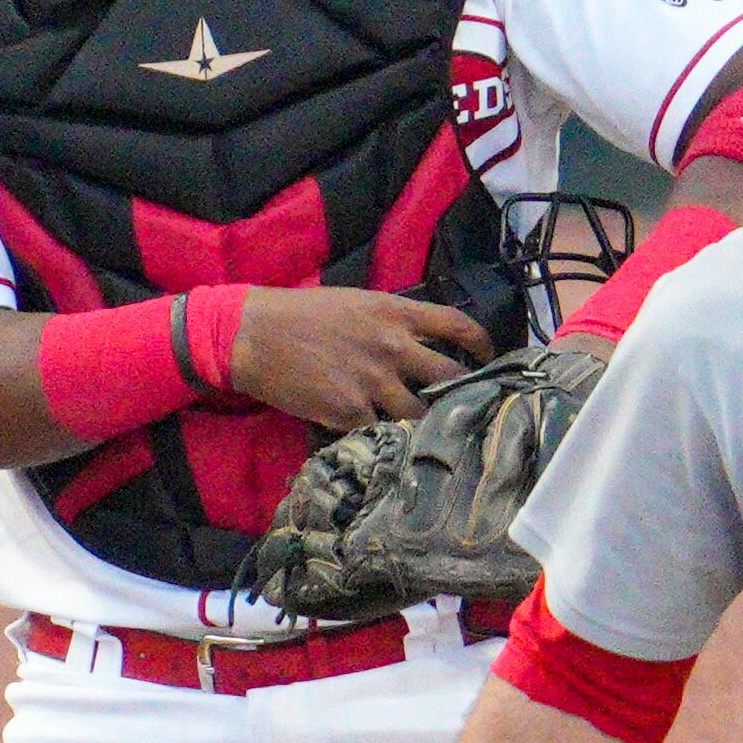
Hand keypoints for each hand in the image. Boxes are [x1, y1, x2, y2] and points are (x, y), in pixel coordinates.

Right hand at [227, 288, 491, 430]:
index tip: (489, 356)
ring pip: (421, 412)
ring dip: (425, 422)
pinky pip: (381, 431)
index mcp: (395, 313)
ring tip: (426, 430)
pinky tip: (383, 438)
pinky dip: (383, 436)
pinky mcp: (350, 412)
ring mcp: (374, 382)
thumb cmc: (301, 314)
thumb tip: (423, 341)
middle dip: (463, 392)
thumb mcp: (356, 303)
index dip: (483, 343)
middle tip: (467, 404)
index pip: (458, 325)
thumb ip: (393, 321)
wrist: (252, 336)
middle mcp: (392, 347)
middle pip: (451, 376)